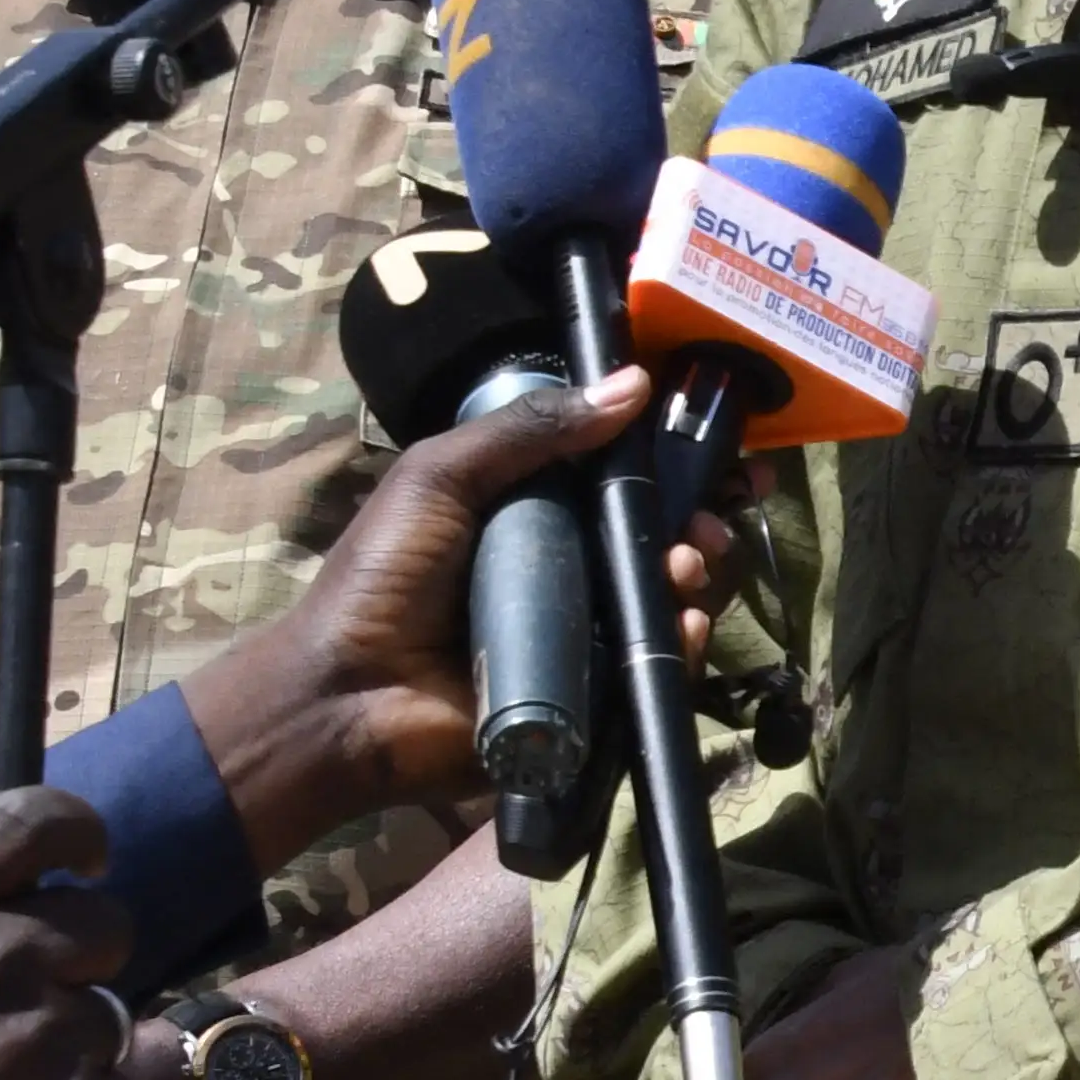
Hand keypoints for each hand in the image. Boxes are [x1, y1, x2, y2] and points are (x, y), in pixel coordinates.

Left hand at [179, 366, 735, 861]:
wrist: (352, 696)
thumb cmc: (385, 577)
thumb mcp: (441, 479)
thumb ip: (529, 429)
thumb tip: (634, 383)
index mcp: (532, 512)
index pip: (619, 480)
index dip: (673, 467)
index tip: (726, 458)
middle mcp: (567, 568)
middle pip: (656, 537)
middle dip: (695, 525)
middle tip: (706, 529)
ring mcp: (583, 631)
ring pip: (665, 598)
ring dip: (690, 579)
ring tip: (683, 572)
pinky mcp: (593, 691)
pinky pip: (654, 664)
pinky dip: (681, 642)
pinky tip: (683, 627)